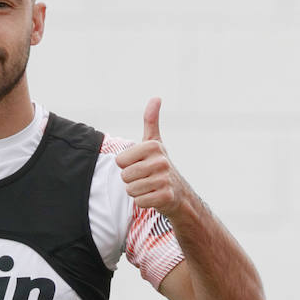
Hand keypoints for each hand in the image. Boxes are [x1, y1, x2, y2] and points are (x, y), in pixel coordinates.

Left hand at [115, 97, 192, 218]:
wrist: (179, 194)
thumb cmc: (160, 166)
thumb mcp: (155, 142)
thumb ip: (151, 121)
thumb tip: (156, 97)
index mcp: (153, 146)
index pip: (120, 161)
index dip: (127, 166)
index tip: (140, 165)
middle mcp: (160, 161)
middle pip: (124, 176)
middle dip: (131, 180)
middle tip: (145, 178)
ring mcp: (164, 179)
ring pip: (130, 190)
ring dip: (137, 192)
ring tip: (149, 187)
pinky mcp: (165, 196)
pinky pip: (139, 201)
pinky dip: (143, 202)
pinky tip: (154, 196)